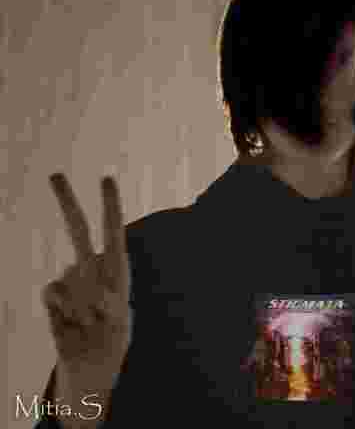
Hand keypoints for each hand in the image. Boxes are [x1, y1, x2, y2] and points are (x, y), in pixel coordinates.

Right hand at [42, 174, 131, 389]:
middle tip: (53, 174)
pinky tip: (70, 320)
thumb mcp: (119, 325)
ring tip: (87, 322)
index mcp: (117, 269)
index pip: (113, 231)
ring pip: (69, 276)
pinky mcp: (54, 294)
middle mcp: (92, 267)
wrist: (88, 363)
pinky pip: (52, 290)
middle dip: (67, 202)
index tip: (105, 178)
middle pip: (76, 230)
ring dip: (78, 302)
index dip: (109, 206)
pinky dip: (61, 306)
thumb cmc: (111, 340)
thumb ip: (110, 306)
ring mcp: (70, 279)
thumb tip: (94, 293)